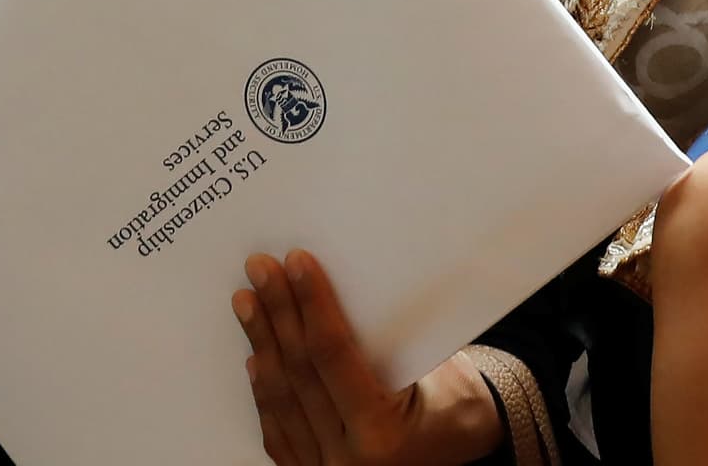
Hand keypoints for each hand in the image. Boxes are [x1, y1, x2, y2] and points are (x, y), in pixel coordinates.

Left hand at [235, 252, 503, 465]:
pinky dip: (263, 389)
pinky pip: (276, 430)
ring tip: (247, 301)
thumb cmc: (456, 410)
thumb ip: (391, 345)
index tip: (297, 262)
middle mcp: (347, 461)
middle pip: (299, 372)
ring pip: (279, 398)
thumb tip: (343, 286)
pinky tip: (255, 355)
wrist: (460, 452)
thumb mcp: (443, 375)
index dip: (312, 304)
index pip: (333, 355)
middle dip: (277, 313)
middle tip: (261, 267)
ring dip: (260, 343)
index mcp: (382, 435)